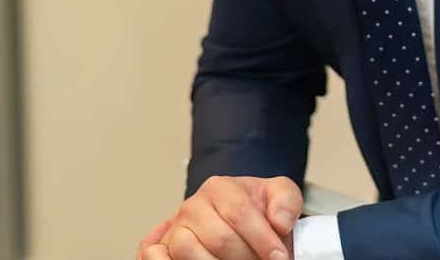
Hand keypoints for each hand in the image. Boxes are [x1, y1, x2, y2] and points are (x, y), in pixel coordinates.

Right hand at [137, 175, 300, 259]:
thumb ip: (286, 201)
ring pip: (189, 253)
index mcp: (220, 188)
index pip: (240, 214)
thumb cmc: (254, 208)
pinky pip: (154, 257)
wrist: (237, 215)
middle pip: (219, 239)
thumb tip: (279, 222)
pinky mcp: (161, 249)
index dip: (263, 240)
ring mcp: (174, 228)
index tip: (279, 257)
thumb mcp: (278, 195)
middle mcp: (192, 206)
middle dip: (246, 258)